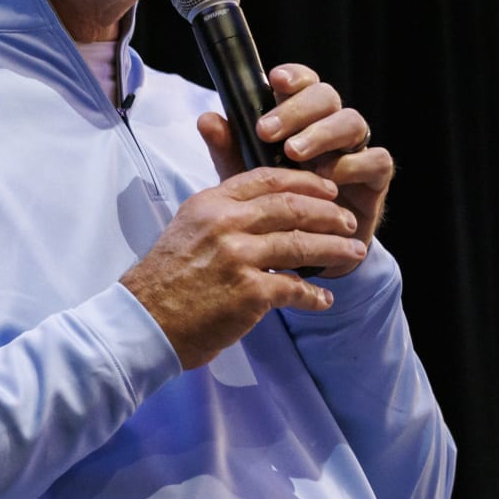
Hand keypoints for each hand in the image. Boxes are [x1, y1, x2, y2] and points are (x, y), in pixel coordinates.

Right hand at [122, 167, 367, 368]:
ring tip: (353, 253)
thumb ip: (221, 216)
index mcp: (209, 204)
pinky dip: (314, 295)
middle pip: (291, 206)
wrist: (145, 320)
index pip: (265, 178)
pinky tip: (323, 299)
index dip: (304, 181)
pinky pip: (296, 288)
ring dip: (334, 249)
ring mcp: (238, 256)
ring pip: (301, 243)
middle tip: (349, 221)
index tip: (328, 189)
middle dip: (329, 213)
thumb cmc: (163, 280)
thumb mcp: (186, 229)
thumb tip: (260, 212)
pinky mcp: (249, 292)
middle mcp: (224, 223)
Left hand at [197, 62, 393, 276]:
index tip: (274, 80)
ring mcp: (355, 149)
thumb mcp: (245, 176)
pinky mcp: (375, 177)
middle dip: (297, 109)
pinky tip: (328, 177)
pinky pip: (376, 159)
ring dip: (321, 133)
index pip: (303, 83)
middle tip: (266, 131)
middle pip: (327, 96)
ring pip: (352, 122)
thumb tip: (207, 119)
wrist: (303, 252)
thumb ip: (229, 148)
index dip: (294, 76)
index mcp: (300, 118)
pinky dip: (352, 164)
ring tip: (293, 153)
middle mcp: (330, 126)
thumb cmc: (274, 203)